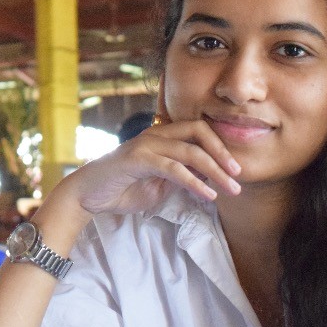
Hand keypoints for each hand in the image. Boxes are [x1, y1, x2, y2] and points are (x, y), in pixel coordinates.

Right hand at [65, 119, 241, 217]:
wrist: (87, 195)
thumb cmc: (123, 188)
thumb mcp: (160, 185)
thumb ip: (182, 178)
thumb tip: (209, 179)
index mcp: (163, 136)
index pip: (199, 130)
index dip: (220, 146)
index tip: (236, 169)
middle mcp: (156, 134)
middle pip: (200, 132)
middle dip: (223, 152)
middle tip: (239, 174)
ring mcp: (147, 144)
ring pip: (190, 151)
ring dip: (215, 171)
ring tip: (231, 189)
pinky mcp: (138, 159)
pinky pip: (173, 168)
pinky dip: (194, 182)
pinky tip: (207, 195)